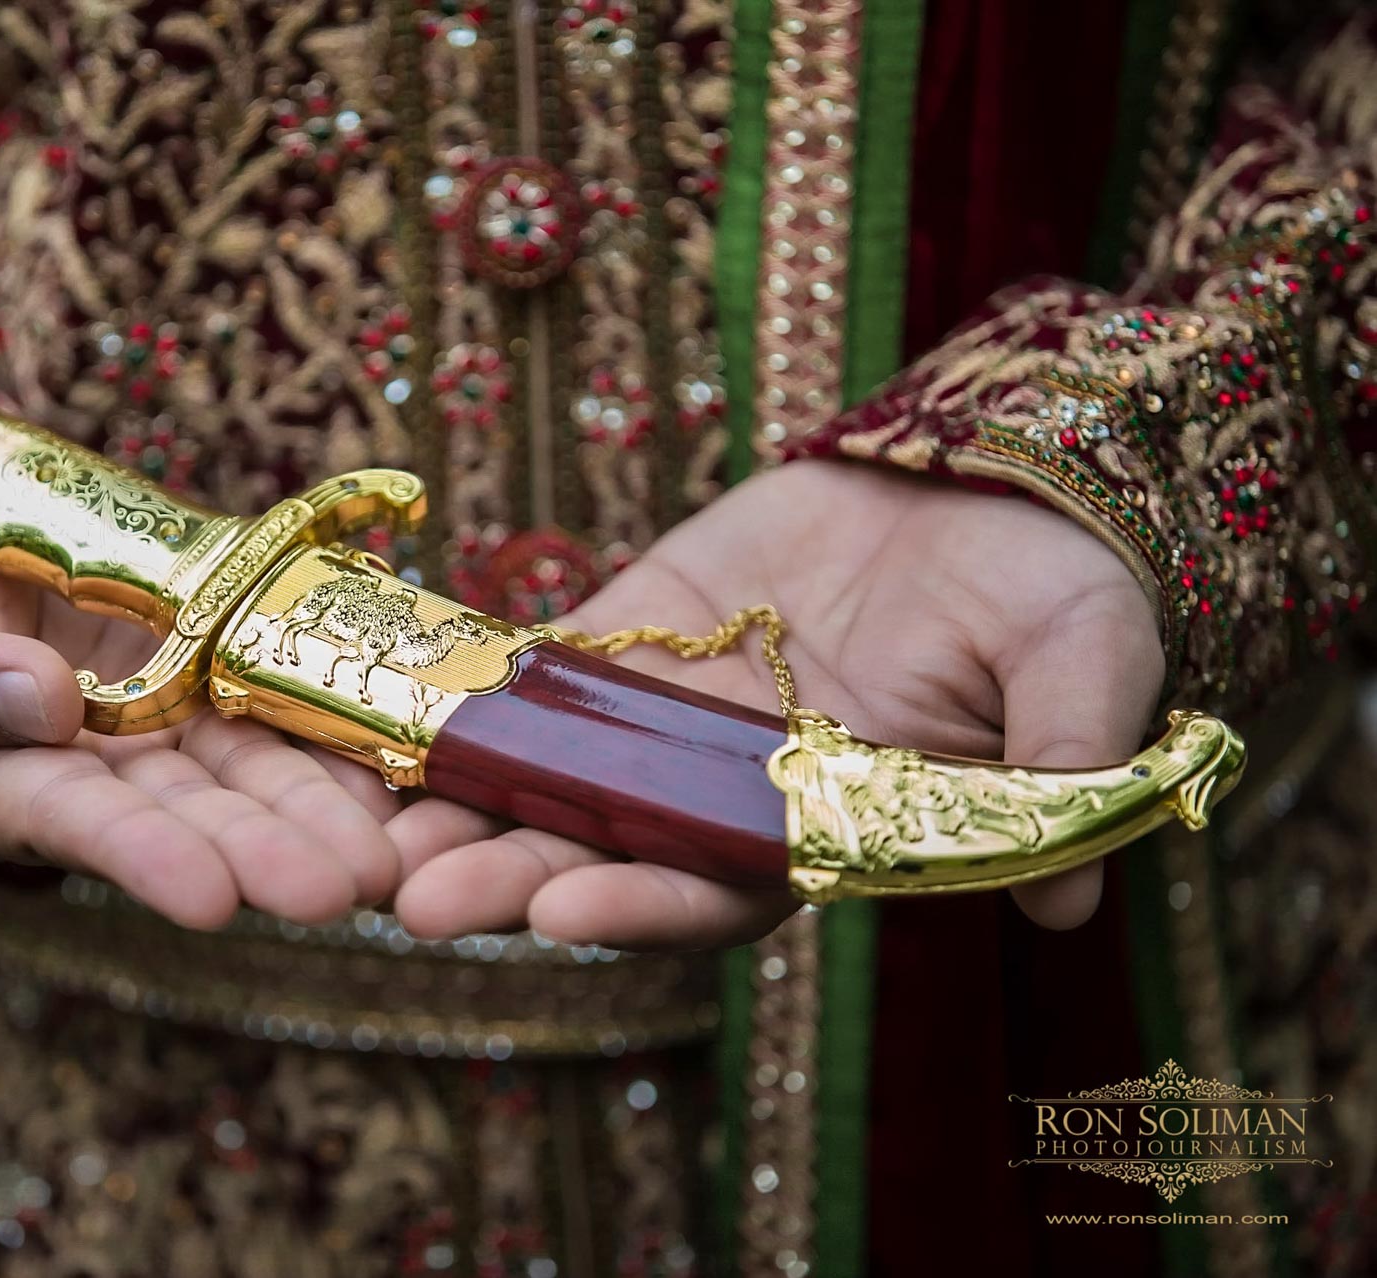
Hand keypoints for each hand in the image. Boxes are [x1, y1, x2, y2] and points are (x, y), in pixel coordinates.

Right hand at [0, 515, 405, 929]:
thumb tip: (36, 701)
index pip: (67, 823)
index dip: (142, 858)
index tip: (213, 897)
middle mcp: (82, 768)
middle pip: (180, 815)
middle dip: (262, 850)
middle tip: (344, 887)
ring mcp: (148, 721)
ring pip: (239, 772)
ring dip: (313, 810)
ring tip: (386, 854)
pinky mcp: (196, 667)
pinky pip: (269, 703)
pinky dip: (328, 736)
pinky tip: (393, 770)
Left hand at [390, 460, 1165, 946]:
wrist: (986, 488)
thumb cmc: (1051, 591)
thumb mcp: (1080, 661)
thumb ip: (1061, 762)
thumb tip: (1074, 902)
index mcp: (824, 831)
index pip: (722, 892)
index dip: (644, 907)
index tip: (565, 910)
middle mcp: (726, 797)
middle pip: (602, 855)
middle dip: (509, 880)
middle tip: (414, 903)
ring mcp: (664, 722)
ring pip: (544, 782)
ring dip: (457, 809)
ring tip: (366, 835)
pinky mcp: (623, 639)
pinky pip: (529, 677)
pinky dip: (458, 697)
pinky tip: (376, 711)